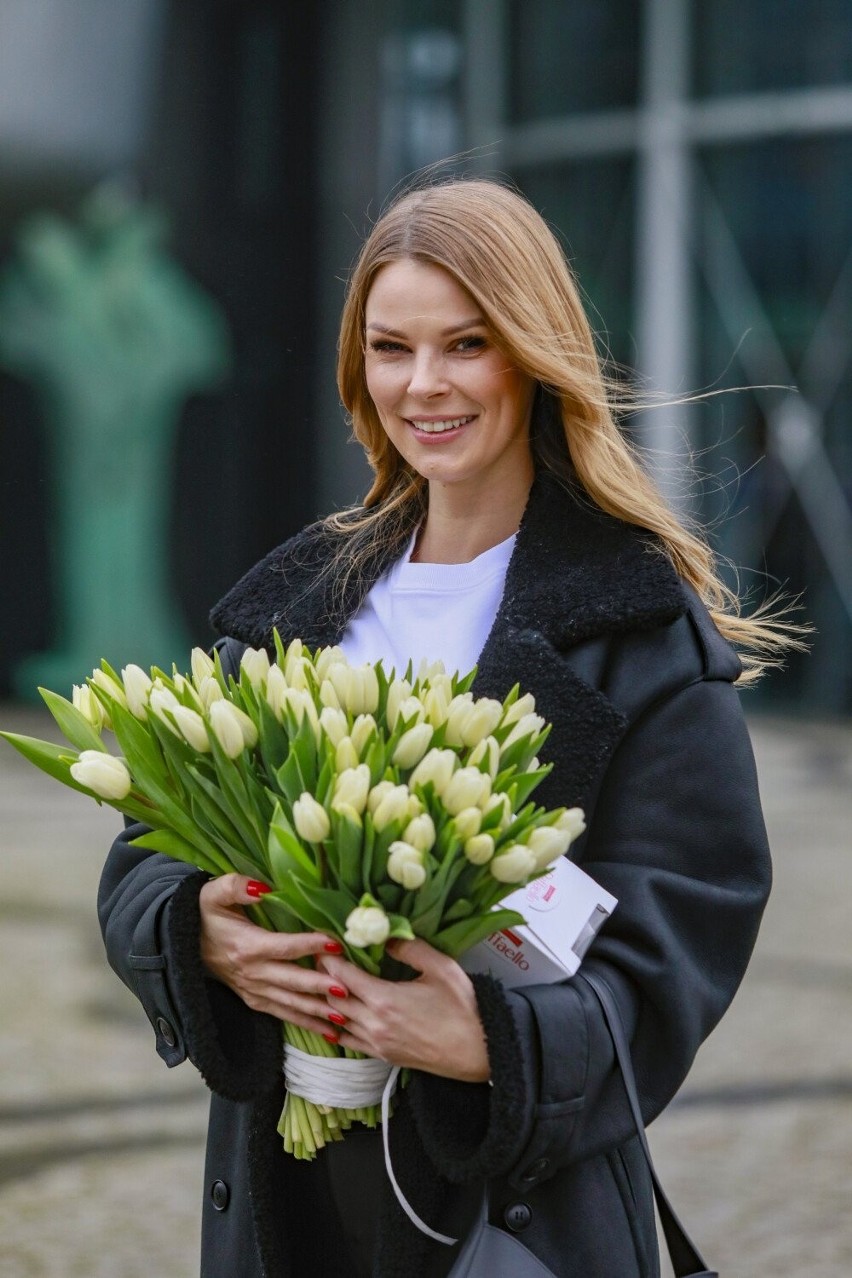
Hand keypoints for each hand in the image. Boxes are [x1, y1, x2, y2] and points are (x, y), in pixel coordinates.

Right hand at [198, 875, 348, 1039]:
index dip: (309, 945)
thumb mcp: (214, 893)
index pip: (284, 947)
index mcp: (247, 946)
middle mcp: (252, 972)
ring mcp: (253, 990)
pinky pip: (282, 1014)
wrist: (182, 942)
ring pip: (290, 1004)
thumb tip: (262, 888)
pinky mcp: (254, 999)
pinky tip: (328, 1031)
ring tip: (344, 1019)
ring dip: (317, 1012)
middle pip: (291, 981)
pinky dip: (305, 1023)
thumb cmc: (204, 914)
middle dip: (319, 987)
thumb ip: (235, 886)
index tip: (335, 945)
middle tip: (347, 990)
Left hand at [319, 938, 489, 1082]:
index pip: (343, 976)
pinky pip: (349, 1040)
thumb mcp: (440, 967)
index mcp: (384, 999)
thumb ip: (409, 948)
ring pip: (338, 1021)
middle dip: (323, 978)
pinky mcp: (383, 1056)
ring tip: (324, 984)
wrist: (478, 1051)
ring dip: (328, 1002)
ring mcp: (377, 1043)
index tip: (321, 945)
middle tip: (320, 960)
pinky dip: (338, 1026)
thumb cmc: (462, 1008)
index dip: (329, 959)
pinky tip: (336, 1016)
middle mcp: (373, 1024)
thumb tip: (386, 936)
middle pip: (333, 999)